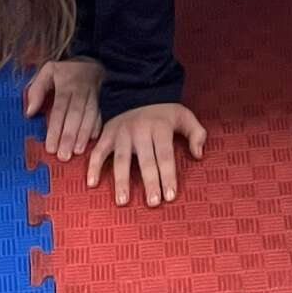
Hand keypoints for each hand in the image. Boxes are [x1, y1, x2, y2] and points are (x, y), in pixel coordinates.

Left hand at [24, 55, 104, 159]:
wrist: (90, 64)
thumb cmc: (64, 72)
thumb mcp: (47, 72)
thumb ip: (36, 90)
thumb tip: (29, 112)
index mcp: (65, 85)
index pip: (59, 109)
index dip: (55, 129)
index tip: (50, 147)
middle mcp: (80, 92)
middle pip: (75, 115)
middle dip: (69, 137)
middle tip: (64, 155)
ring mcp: (92, 97)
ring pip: (89, 117)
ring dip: (84, 135)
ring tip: (77, 152)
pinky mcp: (99, 103)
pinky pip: (99, 115)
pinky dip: (97, 128)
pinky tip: (93, 141)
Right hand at [86, 102, 206, 207]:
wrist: (137, 89)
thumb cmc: (163, 111)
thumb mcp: (184, 115)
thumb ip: (196, 133)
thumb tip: (199, 155)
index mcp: (160, 127)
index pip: (165, 155)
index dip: (168, 175)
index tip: (171, 196)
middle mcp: (140, 130)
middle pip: (146, 160)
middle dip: (150, 182)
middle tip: (152, 203)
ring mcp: (122, 133)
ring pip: (121, 159)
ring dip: (121, 180)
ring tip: (123, 201)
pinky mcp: (108, 134)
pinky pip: (98, 151)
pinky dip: (93, 166)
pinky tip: (92, 183)